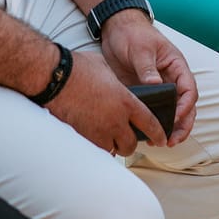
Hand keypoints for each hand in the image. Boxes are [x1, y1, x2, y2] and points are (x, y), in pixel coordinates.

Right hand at [49, 47, 164, 154]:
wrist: (56, 78)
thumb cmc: (78, 68)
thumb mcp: (106, 68)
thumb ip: (117, 82)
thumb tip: (117, 85)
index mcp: (125, 101)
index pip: (149, 123)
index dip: (158, 133)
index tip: (162, 138)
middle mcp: (115, 120)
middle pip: (131, 144)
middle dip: (131, 142)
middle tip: (128, 137)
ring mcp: (99, 131)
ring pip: (114, 150)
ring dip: (114, 145)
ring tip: (110, 138)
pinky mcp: (84, 137)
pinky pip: (97, 149)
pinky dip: (99, 146)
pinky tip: (96, 139)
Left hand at [99, 11, 197, 146]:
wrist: (115, 29)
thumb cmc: (132, 33)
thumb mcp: (140, 48)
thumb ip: (147, 67)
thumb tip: (156, 85)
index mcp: (176, 66)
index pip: (189, 89)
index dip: (185, 106)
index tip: (175, 119)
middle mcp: (171, 79)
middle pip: (185, 106)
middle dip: (182, 125)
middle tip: (171, 140)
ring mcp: (159, 88)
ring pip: (172, 112)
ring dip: (170, 128)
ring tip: (159, 142)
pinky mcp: (145, 93)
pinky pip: (153, 111)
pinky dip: (153, 123)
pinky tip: (146, 134)